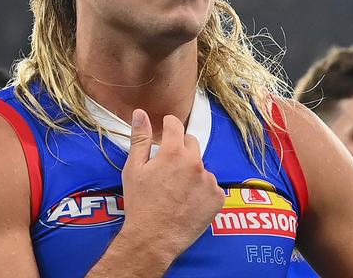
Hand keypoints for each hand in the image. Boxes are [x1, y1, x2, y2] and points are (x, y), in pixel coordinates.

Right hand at [121, 109, 224, 260]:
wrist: (153, 239)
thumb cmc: (140, 203)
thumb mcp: (134, 168)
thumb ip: (140, 138)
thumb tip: (140, 113)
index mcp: (173, 152)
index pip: (175, 125)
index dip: (168, 125)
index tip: (165, 130)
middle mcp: (195, 163)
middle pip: (191, 143)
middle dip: (180, 149)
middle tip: (167, 167)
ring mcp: (209, 181)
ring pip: (201, 166)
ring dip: (191, 171)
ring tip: (176, 190)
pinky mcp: (218, 198)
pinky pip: (211, 186)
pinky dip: (202, 190)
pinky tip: (188, 201)